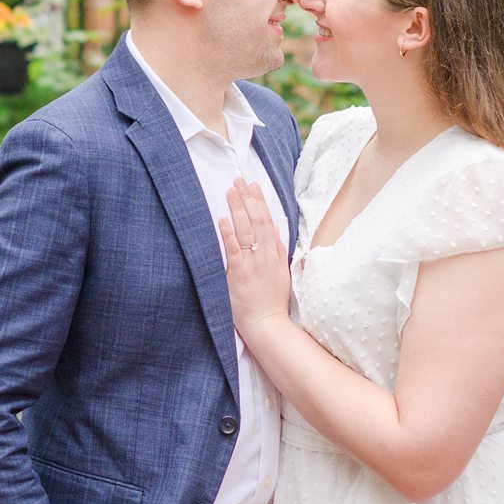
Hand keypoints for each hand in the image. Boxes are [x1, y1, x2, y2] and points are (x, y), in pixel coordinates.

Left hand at [217, 178, 292, 338]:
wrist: (268, 323)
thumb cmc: (271, 299)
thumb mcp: (281, 271)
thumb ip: (277, 249)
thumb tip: (275, 227)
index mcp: (274, 254)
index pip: (268, 220)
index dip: (260, 201)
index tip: (252, 184)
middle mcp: (265, 255)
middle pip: (257, 220)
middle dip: (248, 198)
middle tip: (238, 179)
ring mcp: (252, 264)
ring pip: (247, 230)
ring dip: (238, 208)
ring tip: (230, 190)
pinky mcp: (239, 274)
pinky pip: (234, 250)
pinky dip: (228, 234)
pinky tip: (222, 219)